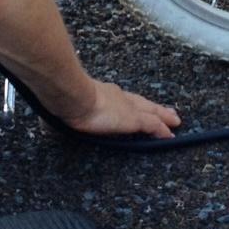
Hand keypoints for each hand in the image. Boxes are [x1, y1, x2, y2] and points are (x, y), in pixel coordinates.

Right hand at [58, 78, 181, 138]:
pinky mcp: (132, 119)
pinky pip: (153, 125)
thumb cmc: (66, 99)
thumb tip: (53, 109)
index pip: (124, 99)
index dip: (134, 103)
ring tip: (175, 121)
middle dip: (154, 108)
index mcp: (104, 93)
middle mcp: (118, 97)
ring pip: (151, 112)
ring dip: (163, 116)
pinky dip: (162, 129)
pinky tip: (170, 134)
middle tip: (168, 112)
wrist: (73, 96)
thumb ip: (67, 104)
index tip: (141, 105)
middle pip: (141, 103)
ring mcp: (127, 108)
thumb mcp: (69, 103)